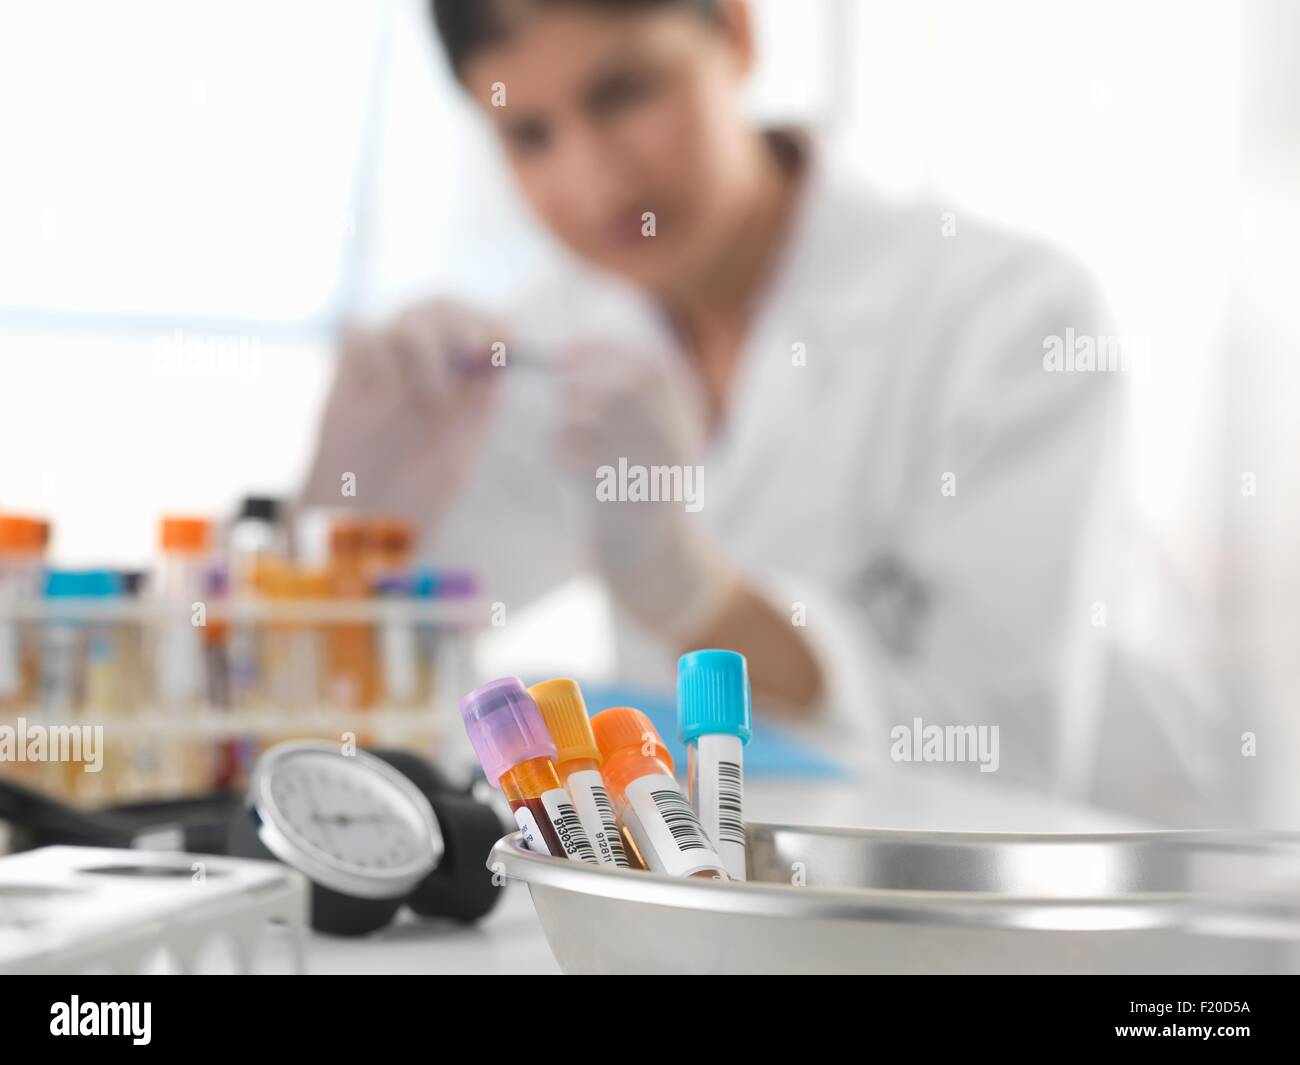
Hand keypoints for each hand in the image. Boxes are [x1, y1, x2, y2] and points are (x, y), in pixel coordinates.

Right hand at [299, 299, 506, 527]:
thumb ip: (477, 410)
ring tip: (432, 394)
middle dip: (460, 321)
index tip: (503, 341)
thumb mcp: (459, 454)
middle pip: (438, 306)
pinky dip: (376, 352)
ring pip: (404, 318)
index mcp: (456, 379)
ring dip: (425, 345)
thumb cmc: (415, 495)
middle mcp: (421, 364)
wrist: (360, 527)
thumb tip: (500, 363)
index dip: (489, 322)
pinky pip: (358, 333)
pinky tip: (385, 392)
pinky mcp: (345, 376)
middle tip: (472, 349)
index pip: (474, 323)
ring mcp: (382, 367)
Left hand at [557, 341, 741, 638]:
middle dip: (584, 382)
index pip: (648, 367)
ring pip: (607, 423)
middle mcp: (674, 442)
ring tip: (564, 438)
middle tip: (561, 392)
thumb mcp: (643, 440)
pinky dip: (567, 456)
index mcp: (679, 421)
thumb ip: (615, 401)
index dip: (604, 352)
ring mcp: (657, 472)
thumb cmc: (636, 491)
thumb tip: (563, 358)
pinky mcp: (634, 504)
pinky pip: (590, 465)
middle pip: (629, 389)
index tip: (567, 351)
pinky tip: (564, 464)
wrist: (659, 560)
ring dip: (572, 422)